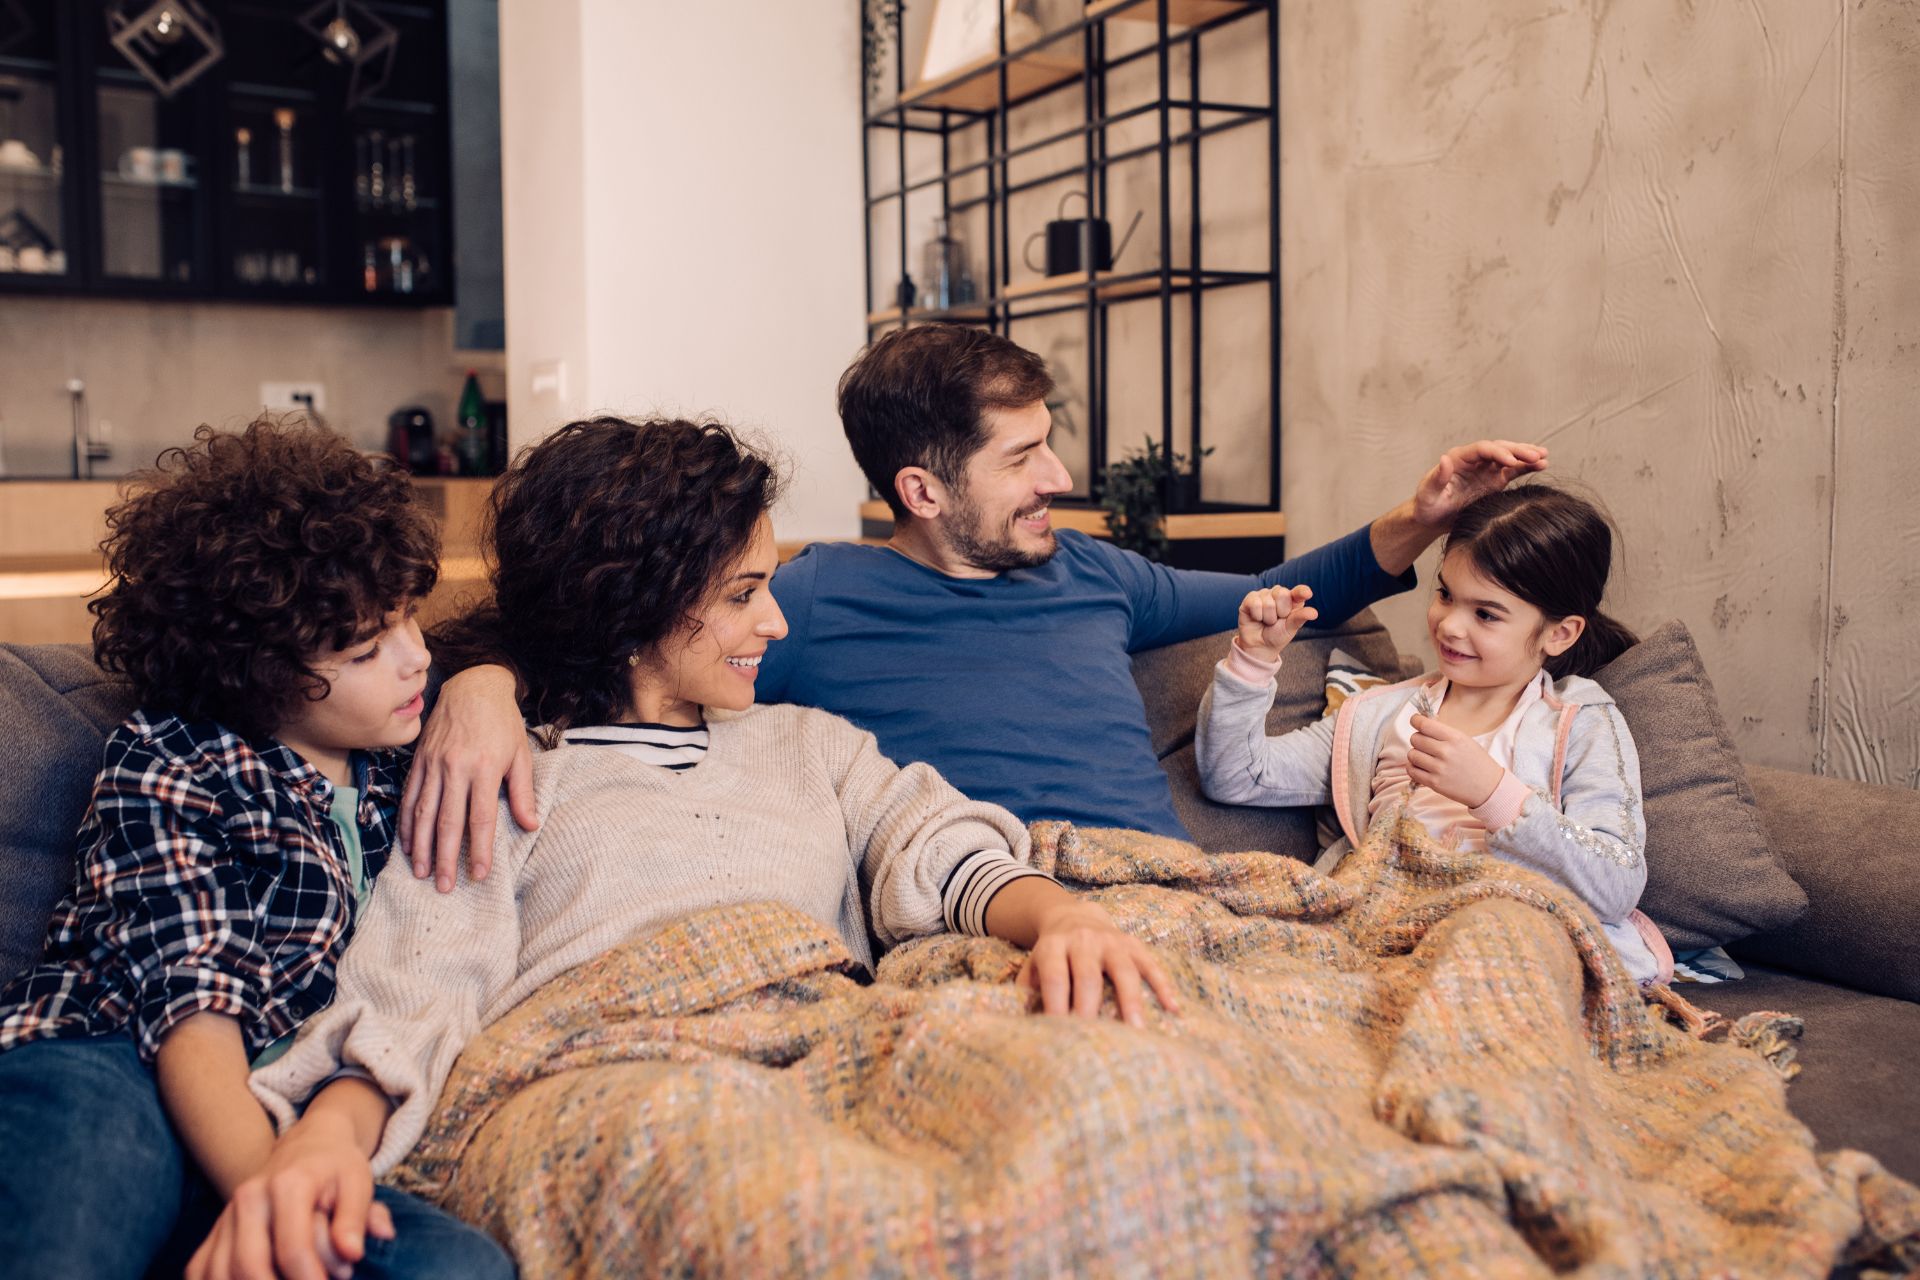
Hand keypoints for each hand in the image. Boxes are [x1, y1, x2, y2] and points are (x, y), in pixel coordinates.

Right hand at [185, 1120, 393, 1279]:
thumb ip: (357, 1220)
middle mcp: (249, 1198)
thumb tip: (352, 1253)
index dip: (310, 1279)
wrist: (307, 1146)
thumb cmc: (337, 1170)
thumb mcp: (359, 1185)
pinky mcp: (214, 1231)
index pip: (293, 1247)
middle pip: (249, 1265)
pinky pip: (199, 1269)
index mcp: (288, 1185)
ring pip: (219, 1272)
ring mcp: (226, 1215)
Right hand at [400, 664, 537, 891]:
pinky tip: (407, 844)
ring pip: (422, 813)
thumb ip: (523, 792)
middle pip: (447, 822)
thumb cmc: (502, 723)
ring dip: (420, 846)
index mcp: (483, 769)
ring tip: (421, 873)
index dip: (478, 849)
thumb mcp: (521, 754)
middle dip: (445, 858)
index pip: (480, 818)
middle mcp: (455, 769)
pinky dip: (405, 823)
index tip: (478, 874)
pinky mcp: (419, 761)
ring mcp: (433, 765)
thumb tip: (531, 826)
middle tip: (444, 886)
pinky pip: (408, 796)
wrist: (474, 686)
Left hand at [1019, 900, 1179, 1027]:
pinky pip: (1151, 964)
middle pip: (1088, 975)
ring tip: (1136, 1031)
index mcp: (1054, 946)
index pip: (1055, 976)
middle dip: (1090, 1007)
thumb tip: (1022, 1026)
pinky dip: (1162, 986)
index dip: (1057, 1002)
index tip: (1060, 1031)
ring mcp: (1111, 941)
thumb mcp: (1032, 965)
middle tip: (1094, 1039)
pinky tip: (1173, 1009)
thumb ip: (1027, 990)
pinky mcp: (1134, 944)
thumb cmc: (1052, 955)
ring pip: (1124, 970)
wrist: (1074, 916)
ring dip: (1130, 1001)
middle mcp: (1083, 940)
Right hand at [1236, 585, 1317, 661]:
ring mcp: (1263, 594)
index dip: (1302, 591)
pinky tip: (1257, 618)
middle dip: (1280, 612)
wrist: (1260, 645)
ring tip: (1267, 621)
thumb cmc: (1278, 635)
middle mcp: (1278, 593)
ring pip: (1268, 602)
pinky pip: (1255, 603)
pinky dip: (1257, 615)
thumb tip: (1314, 613)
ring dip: (1268, 617)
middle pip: (1282, 594)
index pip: (1299, 592)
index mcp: (1292, 599)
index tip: (1307, 594)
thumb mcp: (1291, 628)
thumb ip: (1301, 617)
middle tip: (1277, 620)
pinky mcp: (1250, 599)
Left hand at [1407, 713, 1505, 808]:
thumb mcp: (1465, 740)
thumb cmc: (1477, 762)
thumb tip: (1422, 723)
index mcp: (1455, 738)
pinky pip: (1412, 771)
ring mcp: (1439, 769)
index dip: (1416, 720)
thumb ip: (1444, 733)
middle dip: (1418, 739)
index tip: (1415, 720)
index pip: (1424, 725)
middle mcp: (1445, 752)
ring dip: (1415, 754)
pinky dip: (1413, 767)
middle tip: (1425, 743)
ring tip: (1425, 757)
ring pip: (1412, 755)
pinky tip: (1421, 767)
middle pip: (1415, 739)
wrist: (1489, 787)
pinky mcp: (1434, 783)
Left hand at [1411, 440, 1547, 528]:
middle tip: (1536, 455)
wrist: (1432, 518)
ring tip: (1544, 457)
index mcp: (1459, 458)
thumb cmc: (1427, 505)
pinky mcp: (1495, 481)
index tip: (1512, 462)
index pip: (1482, 449)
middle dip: (1518, 451)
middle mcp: (1475, 460)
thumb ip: (1437, 478)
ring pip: (1509, 457)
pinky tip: (1542, 466)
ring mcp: (1486, 470)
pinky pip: (1513, 471)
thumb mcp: (1428, 494)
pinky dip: (1527, 467)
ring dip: (1526, 456)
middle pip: (1500, 449)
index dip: (1498, 453)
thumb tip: (1445, 459)